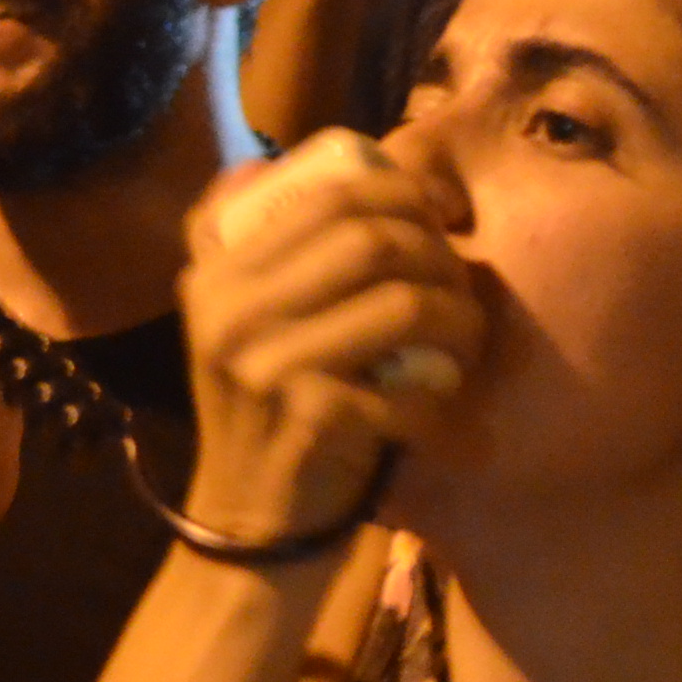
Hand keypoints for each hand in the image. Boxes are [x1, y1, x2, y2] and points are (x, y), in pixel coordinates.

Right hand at [175, 129, 482, 542]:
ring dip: (456, 319)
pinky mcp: (309, 419)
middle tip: (462, 281)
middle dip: (438, 254)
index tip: (440, 215)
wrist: (249, 518)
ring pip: (401, 304)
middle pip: (371, 240)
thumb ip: (238, 243)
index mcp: (216, 272)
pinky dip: (437, 393)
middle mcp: (231, 311)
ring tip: (466, 338)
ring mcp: (268, 366)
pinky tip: (437, 400)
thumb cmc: (263, 408)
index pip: (327, 194)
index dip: (402, 192)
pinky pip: (407, 386)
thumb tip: (261, 162)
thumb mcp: (230, 320)